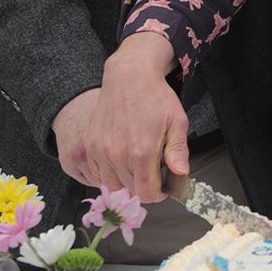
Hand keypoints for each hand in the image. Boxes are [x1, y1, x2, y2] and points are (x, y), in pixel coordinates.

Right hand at [57, 33, 187, 202]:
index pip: (148, 194)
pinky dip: (109, 173)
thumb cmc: (156, 97)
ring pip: (112, 185)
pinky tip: (121, 160)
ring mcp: (100, 151)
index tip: (163, 185)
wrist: (129, 77)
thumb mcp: (177, 121)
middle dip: (144, 186)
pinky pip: (98, 173)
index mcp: (142, 153)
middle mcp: (117, 155)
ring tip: (137, 166)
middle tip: (152, 171)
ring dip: (126, 181)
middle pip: (131, 191)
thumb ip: (178, 152)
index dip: (159, 193)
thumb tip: (181, 174)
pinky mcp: (90, 145)